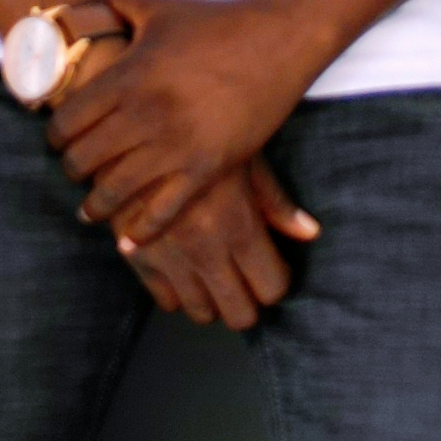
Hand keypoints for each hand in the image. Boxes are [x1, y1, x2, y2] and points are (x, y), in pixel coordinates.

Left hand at [49, 0, 319, 248]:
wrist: (279, 39)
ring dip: (96, 205)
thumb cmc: (218, 21)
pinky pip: (164, 210)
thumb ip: (119, 4)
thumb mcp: (160, 8)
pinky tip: (127, 240)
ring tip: (89, 211)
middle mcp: (146, 114)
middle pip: (84, 159)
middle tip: (73, 173)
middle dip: (72, 171)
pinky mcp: (207, 166)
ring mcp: (176, 144)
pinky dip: (141, 230)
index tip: (56, 141)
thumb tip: (93, 2)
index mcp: (129, 75)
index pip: (68, 120)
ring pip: (116, 191)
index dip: (55, 136)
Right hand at [114, 156, 319, 330]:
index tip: (272, 268)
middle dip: (249, 301)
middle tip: (247, 280)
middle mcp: (204, 249)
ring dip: (214, 299)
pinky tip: (185, 268)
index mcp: (238, 224)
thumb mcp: (245, 159)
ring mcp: (169, 258)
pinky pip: (166, 302)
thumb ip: (275, 202)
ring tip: (216, 274)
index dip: (276, 280)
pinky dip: (180, 293)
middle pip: (239, 314)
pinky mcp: (137, 258)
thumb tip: (309, 233)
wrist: (130, 126)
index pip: (272, 287)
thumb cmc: (198, 136)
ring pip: (202, 314)